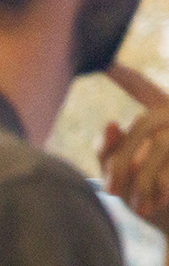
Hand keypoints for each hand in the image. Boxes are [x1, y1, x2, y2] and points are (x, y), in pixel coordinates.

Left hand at [101, 64, 168, 228]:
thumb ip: (108, 149)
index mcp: (159, 116)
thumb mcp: (119, 173)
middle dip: (120, 162)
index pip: (143, 88)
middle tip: (112, 193)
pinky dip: (159, 191)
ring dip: (140, 182)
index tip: (105, 60)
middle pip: (141, 125)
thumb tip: (112, 123)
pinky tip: (157, 205)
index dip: (127, 74)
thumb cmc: (146, 193)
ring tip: (137, 206)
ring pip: (157, 149)